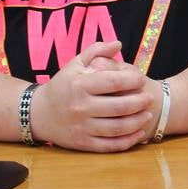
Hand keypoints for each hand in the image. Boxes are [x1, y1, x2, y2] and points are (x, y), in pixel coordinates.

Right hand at [29, 41, 154, 151]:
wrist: (37, 114)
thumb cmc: (61, 86)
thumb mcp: (74, 64)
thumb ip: (96, 51)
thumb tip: (118, 44)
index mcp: (80, 85)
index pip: (113, 82)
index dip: (132, 80)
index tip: (141, 79)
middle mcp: (81, 107)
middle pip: (119, 107)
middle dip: (140, 102)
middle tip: (150, 98)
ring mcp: (81, 127)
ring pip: (117, 128)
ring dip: (137, 122)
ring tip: (148, 114)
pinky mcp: (82, 143)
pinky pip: (109, 145)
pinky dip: (127, 141)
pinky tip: (138, 133)